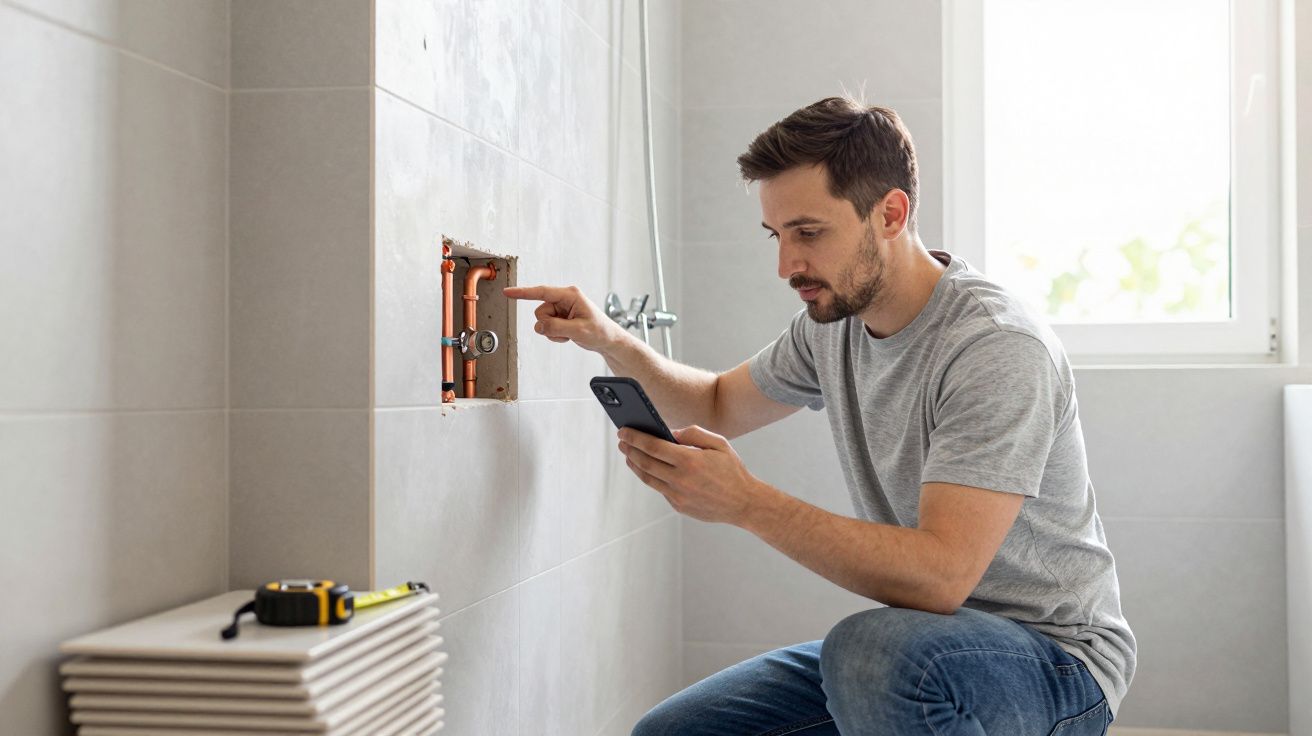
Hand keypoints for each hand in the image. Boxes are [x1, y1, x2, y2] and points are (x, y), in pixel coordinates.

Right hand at [503, 285, 623, 352]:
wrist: (607, 340)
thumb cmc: (600, 331)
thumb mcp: (578, 330)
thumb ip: (556, 327)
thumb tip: (539, 326)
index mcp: (570, 295)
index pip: (542, 292)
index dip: (523, 293)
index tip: (508, 292)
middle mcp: (564, 299)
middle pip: (540, 312)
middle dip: (550, 325)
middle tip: (566, 331)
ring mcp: (562, 308)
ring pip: (542, 321)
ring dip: (553, 332)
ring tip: (569, 333)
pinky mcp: (560, 317)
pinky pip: (547, 327)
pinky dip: (556, 335)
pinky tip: (568, 335)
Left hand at [617, 425, 770, 524]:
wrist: (744, 503)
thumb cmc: (732, 470)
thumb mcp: (719, 443)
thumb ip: (693, 434)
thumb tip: (669, 433)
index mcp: (689, 460)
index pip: (653, 446)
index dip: (635, 437)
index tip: (623, 431)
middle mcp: (680, 479)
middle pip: (645, 462)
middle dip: (630, 450)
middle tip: (622, 441)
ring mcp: (678, 495)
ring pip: (648, 478)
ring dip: (635, 464)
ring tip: (629, 455)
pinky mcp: (678, 506)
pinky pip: (660, 489)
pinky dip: (651, 477)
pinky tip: (647, 468)